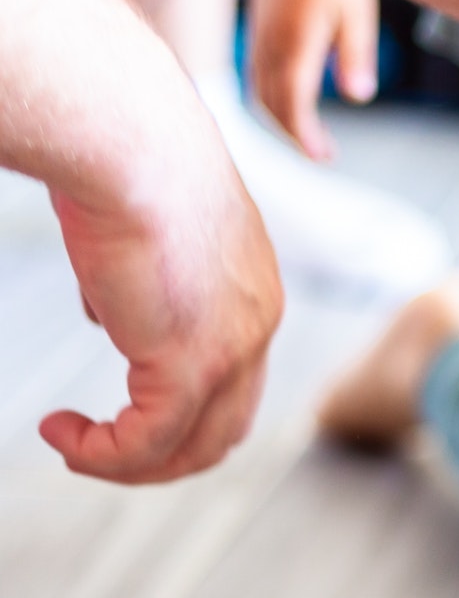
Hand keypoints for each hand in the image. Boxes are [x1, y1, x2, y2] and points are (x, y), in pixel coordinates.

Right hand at [42, 160, 282, 483]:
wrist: (126, 135)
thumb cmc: (121, 152)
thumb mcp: (136, 228)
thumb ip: (130, 280)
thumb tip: (104, 313)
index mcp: (253, 287)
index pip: (236, 374)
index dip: (182, 402)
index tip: (121, 401)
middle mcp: (258, 323)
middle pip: (226, 424)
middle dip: (165, 449)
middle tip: (102, 446)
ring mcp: (233, 349)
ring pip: (194, 446)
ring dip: (132, 461)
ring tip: (75, 448)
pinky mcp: (191, 365)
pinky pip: (150, 441)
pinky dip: (106, 453)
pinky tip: (61, 434)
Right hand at [248, 0, 379, 160]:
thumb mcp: (358, 15)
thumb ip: (356, 57)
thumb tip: (358, 97)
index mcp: (294, 43)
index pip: (292, 104)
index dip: (304, 136)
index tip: (322, 157)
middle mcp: (269, 42)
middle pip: (271, 103)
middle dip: (293, 134)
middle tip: (321, 153)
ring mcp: (259, 32)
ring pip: (258, 88)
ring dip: (280, 116)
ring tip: (308, 133)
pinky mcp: (258, 24)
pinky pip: (255, 70)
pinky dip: (271, 94)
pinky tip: (291, 100)